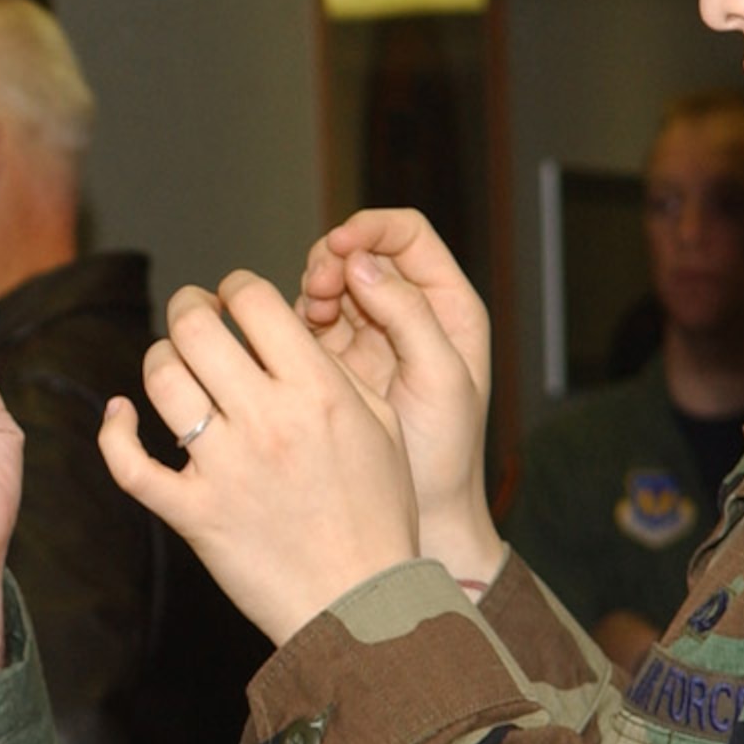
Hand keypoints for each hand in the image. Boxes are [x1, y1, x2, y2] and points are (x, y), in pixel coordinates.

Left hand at [98, 271, 417, 645]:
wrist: (363, 604)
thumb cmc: (379, 514)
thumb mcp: (379, 424)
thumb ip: (333, 368)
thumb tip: (285, 327)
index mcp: (316, 391)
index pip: (254, 300)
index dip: (235, 286)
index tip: (233, 298)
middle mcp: (266, 421)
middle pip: (196, 328)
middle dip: (188, 306)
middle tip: (193, 313)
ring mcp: (224, 468)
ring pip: (161, 380)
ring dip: (160, 359)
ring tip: (173, 364)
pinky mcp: (193, 514)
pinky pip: (129, 463)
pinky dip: (114, 431)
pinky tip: (120, 413)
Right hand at [298, 209, 503, 585]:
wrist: (423, 515)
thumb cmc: (447, 454)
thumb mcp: (441, 380)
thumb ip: (410, 315)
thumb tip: (361, 262)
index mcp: (448, 307)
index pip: (407, 235)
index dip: (371, 229)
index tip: (339, 247)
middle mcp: (409, 314)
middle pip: (361, 253)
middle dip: (333, 259)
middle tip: (319, 289)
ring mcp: (369, 337)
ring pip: (330, 284)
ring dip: (313, 288)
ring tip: (311, 316)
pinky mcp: (335, 364)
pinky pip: (309, 323)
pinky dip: (296, 322)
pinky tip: (294, 340)